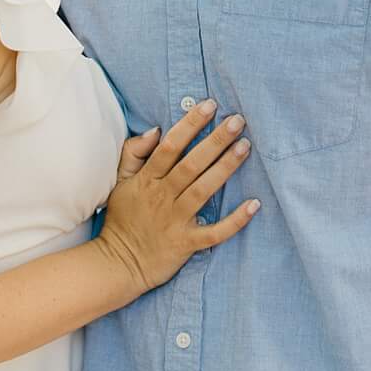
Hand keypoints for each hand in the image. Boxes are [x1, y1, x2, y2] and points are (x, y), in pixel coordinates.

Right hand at [97, 100, 258, 294]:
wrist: (116, 265)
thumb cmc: (122, 220)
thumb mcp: (118, 183)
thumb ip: (133, 154)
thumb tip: (155, 130)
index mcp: (147, 180)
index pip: (170, 146)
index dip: (190, 124)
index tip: (210, 105)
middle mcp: (162, 197)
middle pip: (191, 164)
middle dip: (215, 140)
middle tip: (238, 121)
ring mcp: (175, 220)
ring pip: (203, 190)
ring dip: (226, 168)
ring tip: (245, 147)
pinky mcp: (186, 243)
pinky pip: (214, 232)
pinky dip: (235, 220)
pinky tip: (254, 204)